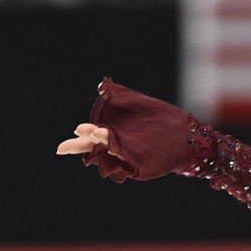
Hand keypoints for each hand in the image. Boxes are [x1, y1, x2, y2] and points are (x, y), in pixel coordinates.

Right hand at [55, 77, 195, 182]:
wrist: (184, 134)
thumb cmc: (158, 120)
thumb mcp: (138, 105)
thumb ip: (119, 98)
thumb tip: (100, 86)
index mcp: (112, 136)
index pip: (89, 140)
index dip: (77, 142)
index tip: (65, 143)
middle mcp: (117, 148)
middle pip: (96, 149)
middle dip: (88, 142)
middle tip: (81, 130)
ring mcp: (130, 157)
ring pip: (112, 153)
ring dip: (105, 143)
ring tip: (98, 132)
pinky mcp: (143, 164)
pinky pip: (130, 162)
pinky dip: (122, 155)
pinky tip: (116, 147)